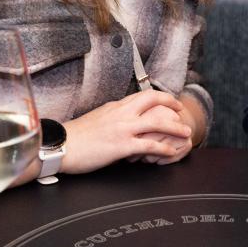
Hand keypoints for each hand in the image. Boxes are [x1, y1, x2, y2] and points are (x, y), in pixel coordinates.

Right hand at [61, 90, 192, 174]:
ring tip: (186, 133)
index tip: (169, 103)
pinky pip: (149, 144)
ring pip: (157, 122)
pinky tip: (172, 151)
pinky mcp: (121, 146)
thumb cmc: (75, 136)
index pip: (143, 95)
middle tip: (182, 112)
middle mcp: (121, 113)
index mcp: (115, 106)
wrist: (61, 145)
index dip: (160, 97)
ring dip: (175, 127)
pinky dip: (164, 147)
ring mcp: (123, 128)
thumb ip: (113, 116)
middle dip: (171, 104)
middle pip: (153, 100)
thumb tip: (122, 118)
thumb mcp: (97, 118)